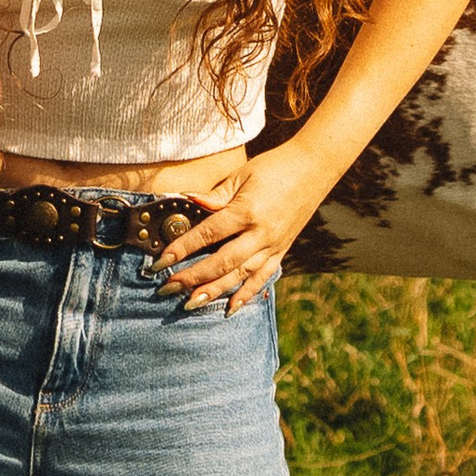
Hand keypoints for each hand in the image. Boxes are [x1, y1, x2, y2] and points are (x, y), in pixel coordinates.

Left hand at [156, 147, 331, 314]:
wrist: (315, 167)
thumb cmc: (275, 166)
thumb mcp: (242, 175)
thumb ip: (215, 195)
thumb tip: (186, 201)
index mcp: (247, 211)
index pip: (208, 234)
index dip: (182, 248)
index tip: (160, 261)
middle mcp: (261, 233)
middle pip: (222, 262)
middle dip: (192, 277)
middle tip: (167, 288)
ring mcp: (274, 245)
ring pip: (240, 275)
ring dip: (214, 291)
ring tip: (191, 304)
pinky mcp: (282, 250)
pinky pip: (262, 277)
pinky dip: (246, 294)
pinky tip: (229, 309)